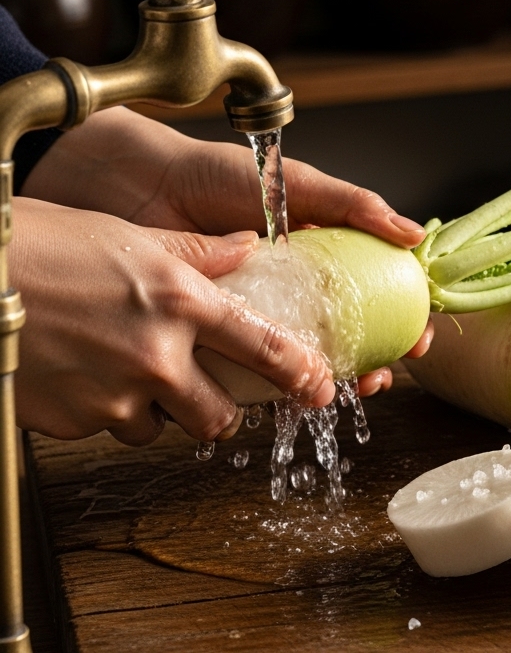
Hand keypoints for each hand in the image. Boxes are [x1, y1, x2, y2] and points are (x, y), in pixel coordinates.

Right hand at [12, 198, 337, 444]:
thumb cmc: (39, 245)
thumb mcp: (128, 236)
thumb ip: (195, 253)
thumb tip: (247, 249)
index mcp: (181, 301)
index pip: (264, 347)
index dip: (299, 373)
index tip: (318, 387)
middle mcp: (157, 354)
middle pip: (220, 415)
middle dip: (219, 410)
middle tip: (206, 394)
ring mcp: (114, 395)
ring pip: (160, 426)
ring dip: (154, 409)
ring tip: (121, 369)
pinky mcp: (74, 422)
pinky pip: (106, 428)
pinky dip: (100, 409)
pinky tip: (78, 372)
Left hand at [22, 107, 432, 395]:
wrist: (132, 185)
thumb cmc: (210, 175)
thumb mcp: (293, 185)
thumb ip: (352, 205)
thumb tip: (413, 234)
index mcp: (314, 257)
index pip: (370, 296)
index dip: (400, 322)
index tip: (418, 340)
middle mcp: (286, 293)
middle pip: (342, 340)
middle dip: (370, 367)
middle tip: (379, 379)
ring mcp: (248, 318)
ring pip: (297, 363)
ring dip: (325, 385)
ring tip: (337, 391)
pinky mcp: (206, 341)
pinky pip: (241, 375)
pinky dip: (264, 391)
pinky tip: (279, 397)